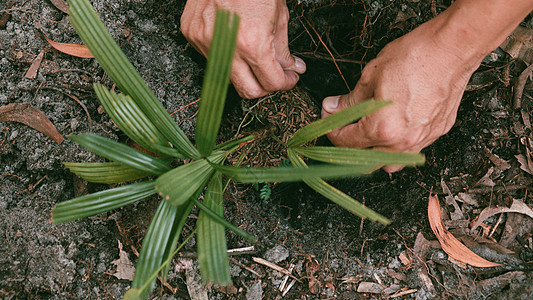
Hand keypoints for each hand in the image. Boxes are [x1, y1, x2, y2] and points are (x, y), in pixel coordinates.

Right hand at [180, 0, 305, 98]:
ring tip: (252, 51)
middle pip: (247, 91)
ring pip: (226, 75)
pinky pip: (209, 56)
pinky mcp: (191, 34)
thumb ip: (284, 49)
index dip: (285, 83)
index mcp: (253, 44)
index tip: (288, 78)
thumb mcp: (279, 14)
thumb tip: (291, 68)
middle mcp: (226, 48)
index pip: (271, 83)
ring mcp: (205, 42)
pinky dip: (224, 53)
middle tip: (273, 74)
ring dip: (243, 70)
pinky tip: (232, 37)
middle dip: (264, 86)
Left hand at [321, 19, 482, 172]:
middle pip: (366, 160)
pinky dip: (396, 145)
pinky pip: (410, 150)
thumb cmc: (415, 58)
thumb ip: (350, 100)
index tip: (328, 122)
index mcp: (382, 129)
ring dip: (374, 152)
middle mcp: (402, 142)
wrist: (452, 49)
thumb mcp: (370, 76)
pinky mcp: (436, 133)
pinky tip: (391, 128)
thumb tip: (333, 107)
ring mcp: (422, 140)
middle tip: (343, 129)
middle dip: (349, 147)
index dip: (332, 132)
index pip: (346, 143)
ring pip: (390, 162)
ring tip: (366, 133)